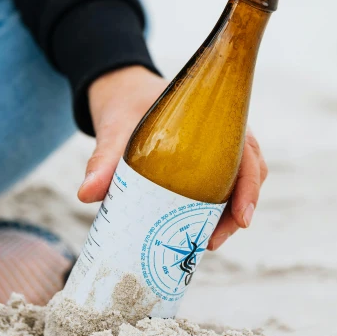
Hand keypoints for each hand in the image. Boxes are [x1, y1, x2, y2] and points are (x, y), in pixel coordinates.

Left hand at [78, 66, 267, 252]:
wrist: (122, 94)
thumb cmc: (126, 104)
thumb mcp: (114, 128)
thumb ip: (103, 159)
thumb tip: (86, 194)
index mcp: (215, 117)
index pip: (247, 151)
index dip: (250, 186)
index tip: (242, 217)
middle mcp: (224, 133)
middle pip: (250, 173)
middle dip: (238, 210)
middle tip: (213, 240)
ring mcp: (217, 150)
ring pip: (239, 183)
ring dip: (228, 215)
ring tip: (206, 241)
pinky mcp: (204, 164)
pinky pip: (221, 188)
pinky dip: (215, 211)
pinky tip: (198, 232)